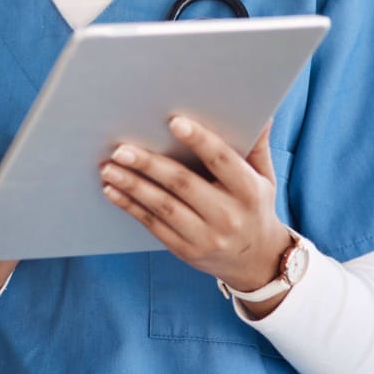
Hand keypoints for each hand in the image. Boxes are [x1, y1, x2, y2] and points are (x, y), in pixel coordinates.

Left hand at [99, 116, 291, 307]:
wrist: (256, 262)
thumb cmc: (255, 207)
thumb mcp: (265, 178)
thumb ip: (258, 145)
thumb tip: (260, 112)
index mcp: (248, 191)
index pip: (222, 161)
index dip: (199, 140)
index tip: (174, 122)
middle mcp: (227, 215)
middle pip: (183, 184)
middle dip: (149, 164)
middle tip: (121, 149)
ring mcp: (205, 236)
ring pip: (162, 206)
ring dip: (132, 186)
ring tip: (109, 168)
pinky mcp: (185, 250)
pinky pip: (153, 225)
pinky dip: (130, 207)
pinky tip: (113, 191)